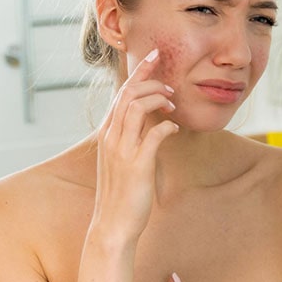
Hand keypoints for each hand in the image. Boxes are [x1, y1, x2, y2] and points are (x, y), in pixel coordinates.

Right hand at [93, 48, 177, 242]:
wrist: (112, 226)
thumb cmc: (121, 193)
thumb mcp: (123, 158)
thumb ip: (133, 137)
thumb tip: (153, 120)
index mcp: (107, 133)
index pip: (121, 93)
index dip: (138, 72)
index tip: (154, 56)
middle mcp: (111, 138)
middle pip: (128, 93)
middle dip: (150, 78)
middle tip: (169, 82)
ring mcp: (122, 151)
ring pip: (136, 107)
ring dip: (158, 99)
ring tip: (172, 103)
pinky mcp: (137, 165)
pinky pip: (154, 135)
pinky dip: (167, 126)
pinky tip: (174, 129)